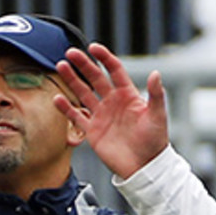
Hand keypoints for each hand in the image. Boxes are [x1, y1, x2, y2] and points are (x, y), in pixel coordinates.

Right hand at [54, 43, 169, 178]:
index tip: (93, 48)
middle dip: (83, 65)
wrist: (144, 166)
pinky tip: (57, 98)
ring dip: (72, 80)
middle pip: (95, 78)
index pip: (114, 70)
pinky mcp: (93, 130)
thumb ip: (156, 94)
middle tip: (70, 53)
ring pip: (83, 93)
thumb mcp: (157, 116)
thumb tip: (156, 73)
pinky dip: (66, 108)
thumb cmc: (155, 141)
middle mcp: (113, 102)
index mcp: (128, 95)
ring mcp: (102, 115)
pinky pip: (76, 116)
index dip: (104, 58)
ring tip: (61, 66)